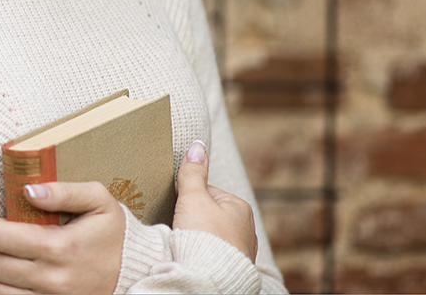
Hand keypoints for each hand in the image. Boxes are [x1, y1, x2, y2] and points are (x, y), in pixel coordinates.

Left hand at [0, 181, 124, 293]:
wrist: (137, 274)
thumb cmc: (113, 233)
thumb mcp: (97, 200)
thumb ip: (63, 191)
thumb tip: (28, 191)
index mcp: (60, 246)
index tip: (8, 224)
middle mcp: (52, 278)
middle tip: (14, 243)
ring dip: (3, 275)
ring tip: (20, 262)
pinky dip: (13, 292)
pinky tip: (26, 281)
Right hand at [173, 140, 257, 261]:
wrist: (209, 279)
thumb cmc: (203, 238)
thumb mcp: (193, 198)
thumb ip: (192, 173)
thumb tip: (197, 146)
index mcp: (240, 207)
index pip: (208, 193)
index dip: (188, 199)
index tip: (178, 209)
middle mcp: (247, 229)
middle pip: (210, 216)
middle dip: (194, 221)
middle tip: (181, 228)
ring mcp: (242, 252)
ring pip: (213, 237)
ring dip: (200, 240)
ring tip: (186, 246)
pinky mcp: (235, 270)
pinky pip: (215, 256)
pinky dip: (204, 255)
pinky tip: (195, 259)